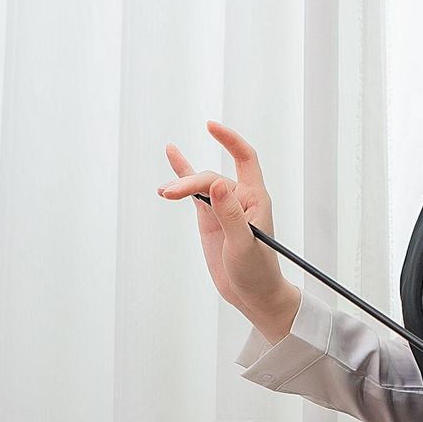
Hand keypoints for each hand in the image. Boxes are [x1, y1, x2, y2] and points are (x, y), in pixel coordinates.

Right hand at [158, 123, 292, 318]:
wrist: (252, 294)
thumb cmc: (258, 271)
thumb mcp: (244, 244)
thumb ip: (231, 214)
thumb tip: (218, 184)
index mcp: (256, 199)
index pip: (246, 158)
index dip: (230, 140)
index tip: (211, 127)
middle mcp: (240, 198)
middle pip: (212, 177)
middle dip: (190, 183)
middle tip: (170, 194)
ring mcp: (223, 207)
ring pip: (200, 185)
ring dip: (181, 184)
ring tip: (164, 192)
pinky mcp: (210, 217)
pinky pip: (194, 194)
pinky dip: (181, 182)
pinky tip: (169, 167)